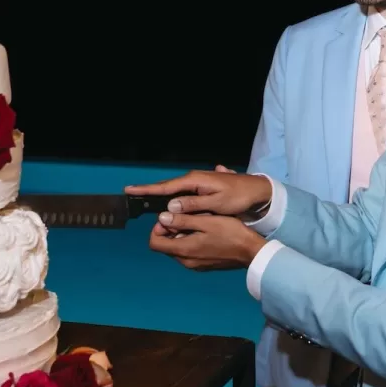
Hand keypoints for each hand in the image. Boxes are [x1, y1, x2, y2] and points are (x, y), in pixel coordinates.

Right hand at [125, 168, 272, 218]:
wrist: (256, 190)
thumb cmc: (237, 196)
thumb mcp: (216, 203)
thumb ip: (193, 205)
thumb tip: (170, 207)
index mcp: (194, 181)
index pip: (165, 187)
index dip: (146, 189)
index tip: (129, 190)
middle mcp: (193, 180)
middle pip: (166, 188)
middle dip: (149, 193)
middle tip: (131, 196)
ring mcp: (198, 183)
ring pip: (174, 192)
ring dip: (160, 198)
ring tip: (144, 201)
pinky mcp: (202, 189)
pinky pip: (182, 195)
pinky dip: (172, 199)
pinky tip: (167, 204)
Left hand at [149, 211, 265, 270]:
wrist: (251, 252)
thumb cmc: (231, 234)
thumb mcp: (206, 221)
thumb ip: (182, 220)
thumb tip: (162, 218)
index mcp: (184, 250)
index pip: (154, 243)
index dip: (157, 228)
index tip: (169, 218)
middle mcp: (185, 261)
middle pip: (165, 245)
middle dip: (170, 230)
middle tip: (186, 217)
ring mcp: (194, 265)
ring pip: (177, 247)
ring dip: (181, 235)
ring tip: (198, 223)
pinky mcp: (203, 265)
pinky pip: (189, 252)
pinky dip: (190, 241)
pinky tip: (205, 233)